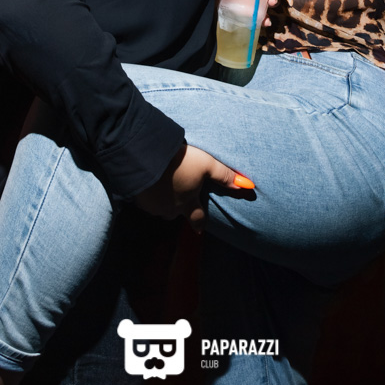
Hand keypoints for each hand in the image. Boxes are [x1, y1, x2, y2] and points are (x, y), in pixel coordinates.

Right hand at [134, 144, 254, 230]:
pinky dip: (148, 193)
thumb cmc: (180, 161)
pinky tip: (148, 182)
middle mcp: (169, 208)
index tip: (200, 228)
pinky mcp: (136, 197)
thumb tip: (247, 186)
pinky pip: (144, 200)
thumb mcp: (207, 164)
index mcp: (187, 204)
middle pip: (176, 214)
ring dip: (162, 200)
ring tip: (162, 186)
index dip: (199, 222)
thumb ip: (225, 176)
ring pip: (159, 207)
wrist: (145, 156)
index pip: (197, 219)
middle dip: (178, 208)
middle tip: (179, 198)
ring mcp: (152, 205)